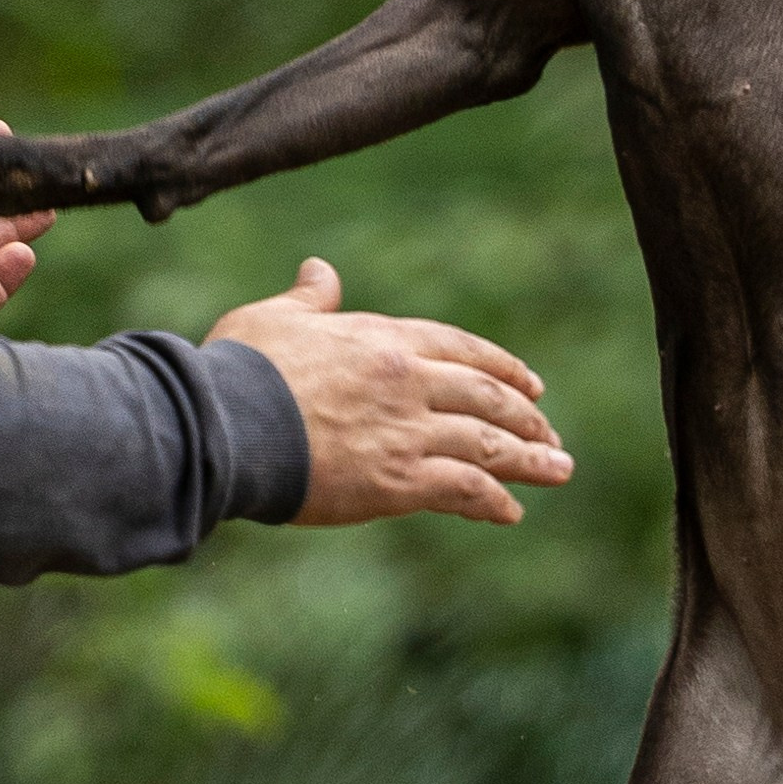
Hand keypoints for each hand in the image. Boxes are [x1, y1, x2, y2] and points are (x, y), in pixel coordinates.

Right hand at [207, 259, 573, 526]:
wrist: (223, 425)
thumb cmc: (237, 370)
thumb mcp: (273, 319)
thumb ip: (309, 299)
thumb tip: (320, 271)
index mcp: (383, 340)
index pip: (460, 349)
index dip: (500, 367)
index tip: (529, 383)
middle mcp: (408, 381)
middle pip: (486, 397)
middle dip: (526, 416)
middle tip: (551, 435)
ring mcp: (408, 431)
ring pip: (488, 444)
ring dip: (530, 459)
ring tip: (560, 470)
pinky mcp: (398, 481)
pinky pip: (463, 489)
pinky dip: (493, 501)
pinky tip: (512, 513)